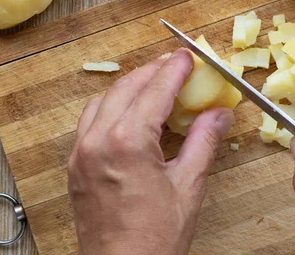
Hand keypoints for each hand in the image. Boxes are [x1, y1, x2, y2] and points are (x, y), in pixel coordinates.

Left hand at [67, 49, 233, 254]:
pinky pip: (89, 120)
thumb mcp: (188, 186)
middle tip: (174, 66)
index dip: (174, 69)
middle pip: (126, 87)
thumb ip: (204, 142)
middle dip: (152, 72)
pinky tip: (128, 113)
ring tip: (153, 85)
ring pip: (103, 100)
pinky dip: (110, 106)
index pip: (155, 90)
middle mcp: (97, 140)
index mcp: (127, 142)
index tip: (187, 57)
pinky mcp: (75, 165)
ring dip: (129, 86)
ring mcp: (81, 152)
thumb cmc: (154, 238)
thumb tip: (219, 115)